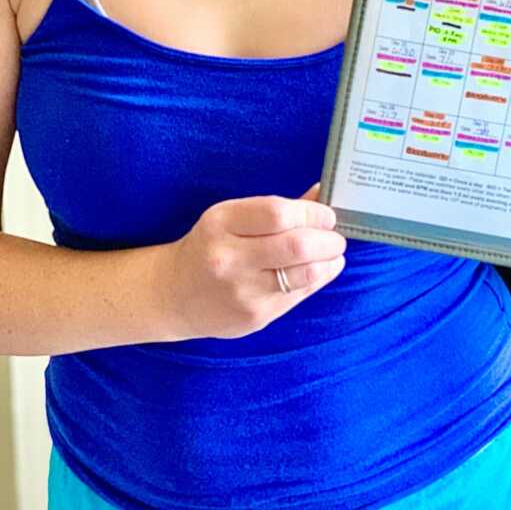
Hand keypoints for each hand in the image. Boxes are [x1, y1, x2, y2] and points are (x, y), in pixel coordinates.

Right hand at [158, 183, 346, 340]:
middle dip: (328, 239)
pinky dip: (317, 280)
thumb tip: (323, 194)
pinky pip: (298, 296)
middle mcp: (229, 258)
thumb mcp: (232, 217)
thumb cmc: (211, 245)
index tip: (326, 215)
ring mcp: (241, 292)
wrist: (174, 295)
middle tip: (336, 238)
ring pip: (303, 275)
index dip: (312, 213)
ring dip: (329, 262)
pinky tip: (320, 271)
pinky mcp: (254, 317)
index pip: (278, 213)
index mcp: (222, 223)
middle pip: (296, 245)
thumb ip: (277, 208)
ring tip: (333, 254)